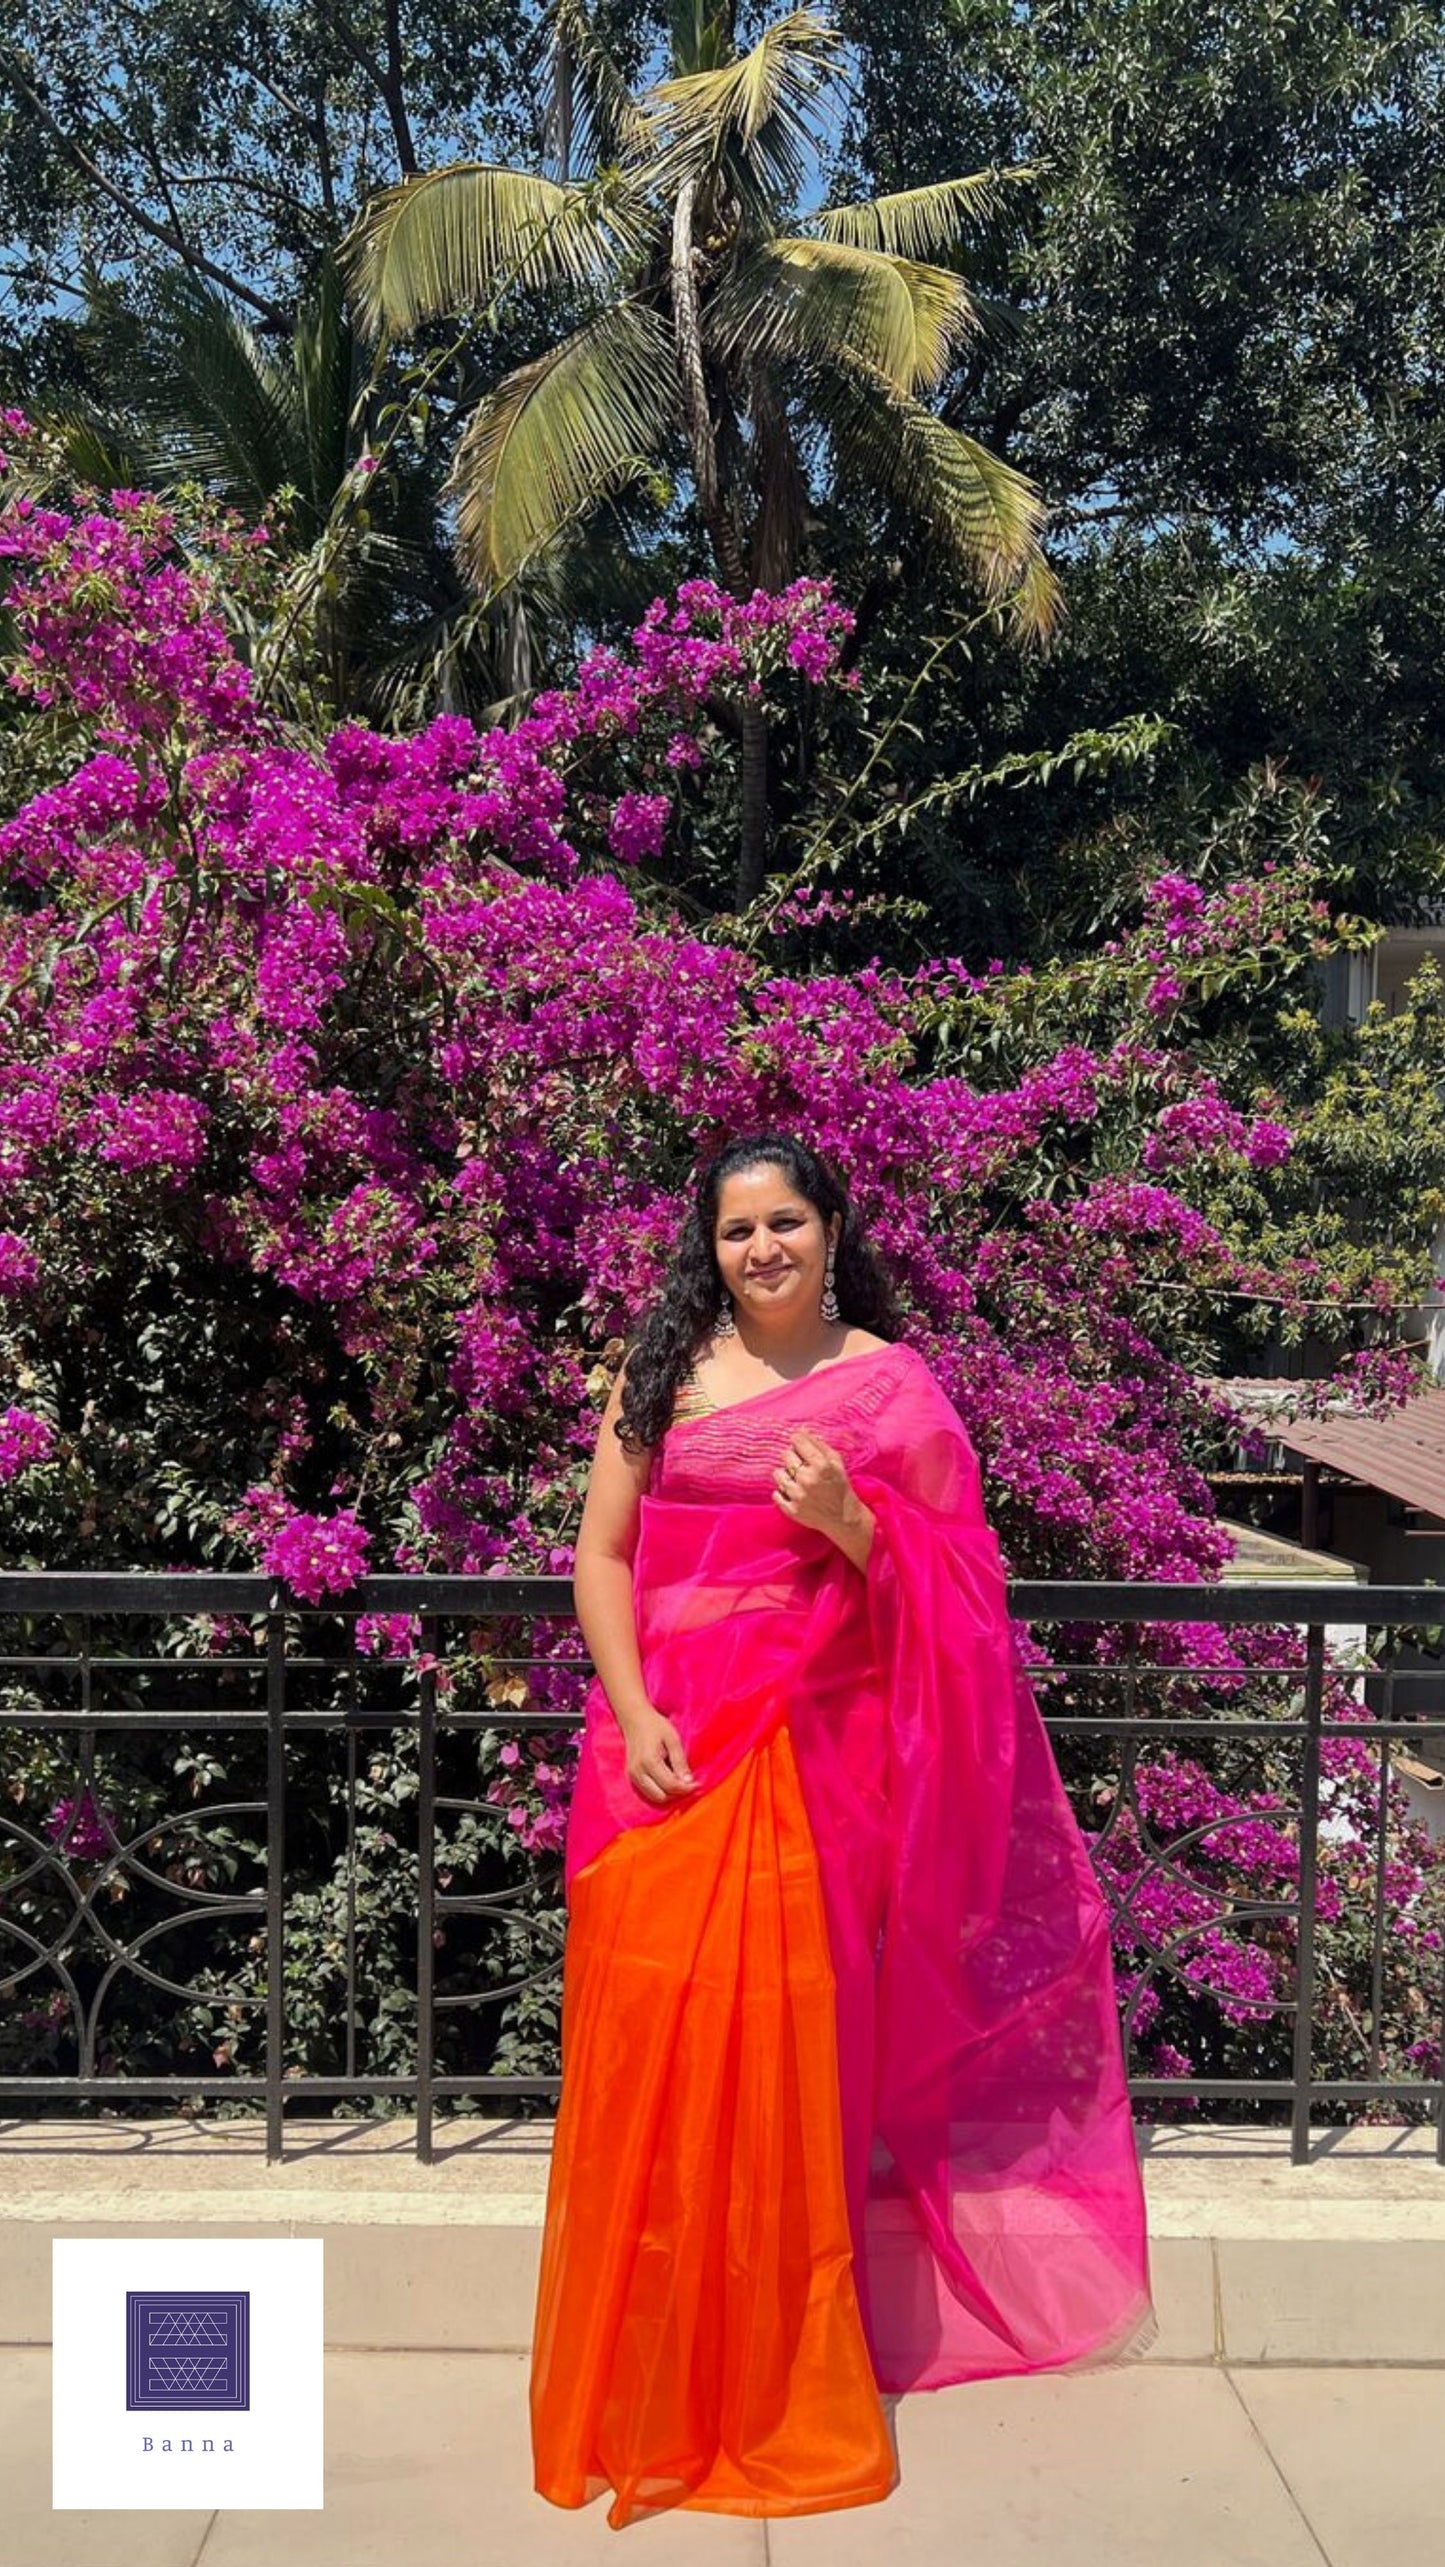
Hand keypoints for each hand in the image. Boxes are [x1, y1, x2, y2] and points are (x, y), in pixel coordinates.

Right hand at [617, 1700, 699, 1805]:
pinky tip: (669, 1779)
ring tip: (680, 1781)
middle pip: (661, 1796)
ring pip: (654, 1797)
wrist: (634, 1719)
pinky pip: (648, 1792)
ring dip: (668, 1794)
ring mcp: (632, 1775)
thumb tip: (688, 1782)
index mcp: (648, 1761)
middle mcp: (637, 1771)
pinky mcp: (631, 1776)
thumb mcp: (673, 1739)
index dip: (686, 1788)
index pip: (670, 1785)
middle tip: (689, 1784)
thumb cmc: (655, 1726)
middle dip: (677, 1793)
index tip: (698, 1784)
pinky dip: (660, 1790)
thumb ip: (680, 1761)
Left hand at [772, 1427, 873, 1566]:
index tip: (799, 1444)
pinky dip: (783, 1492)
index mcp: (821, 1465)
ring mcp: (798, 1496)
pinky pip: (776, 1493)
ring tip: (798, 1480)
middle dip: (793, 1457)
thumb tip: (801, 1430)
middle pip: (785, 1455)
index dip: (797, 1441)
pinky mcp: (792, 1510)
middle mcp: (808, 1479)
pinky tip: (795, 1493)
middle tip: (802, 1465)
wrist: (843, 1517)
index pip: (797, 1441)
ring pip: (778, 1473)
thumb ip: (819, 1445)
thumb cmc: (840, 1485)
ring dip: (786, 1475)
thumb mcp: (836, 1462)